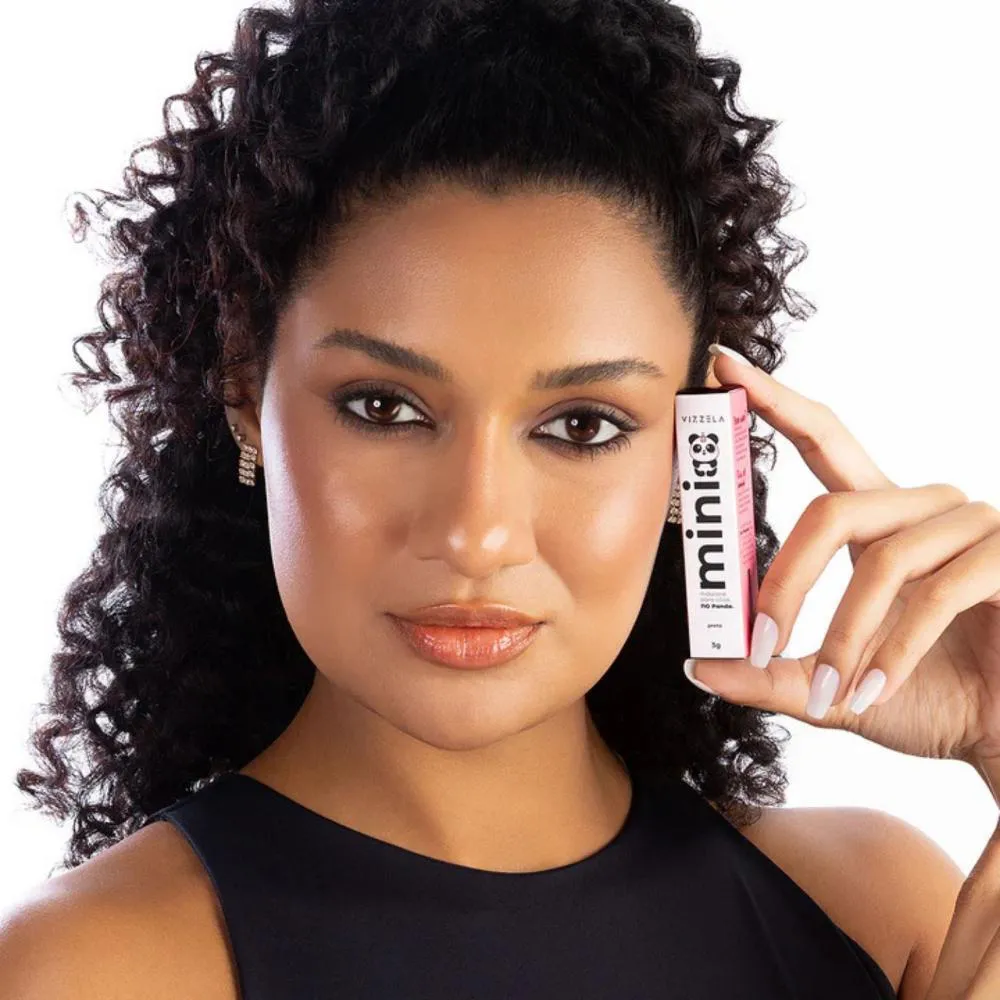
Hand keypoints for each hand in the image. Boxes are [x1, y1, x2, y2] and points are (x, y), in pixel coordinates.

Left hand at [684, 350, 999, 771]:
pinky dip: (894, 653)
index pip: (822, 441)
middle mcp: (926, 507)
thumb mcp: (831, 687)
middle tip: (757, 645)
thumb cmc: (928, 698)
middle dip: (786, 584)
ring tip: (834, 692)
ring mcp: (975, 526)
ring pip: (882, 563)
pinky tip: (874, 690)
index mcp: (881, 517)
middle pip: (831, 513)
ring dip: (845, 638)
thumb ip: (769, 675)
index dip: (775, 401)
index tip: (722, 364)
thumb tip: (698, 666)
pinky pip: (936, 595)